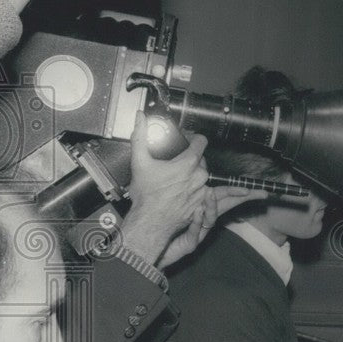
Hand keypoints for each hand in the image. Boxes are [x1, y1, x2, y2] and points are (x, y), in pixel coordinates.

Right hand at [120, 113, 208, 265]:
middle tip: (175, 164)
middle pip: (201, 159)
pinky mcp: (202, 203)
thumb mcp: (139, 162)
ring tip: (175, 180)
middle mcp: (199, 177)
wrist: (151, 222)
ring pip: (202, 176)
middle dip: (190, 158)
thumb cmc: (146, 196)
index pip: (201, 142)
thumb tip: (140, 118)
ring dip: (192, 175)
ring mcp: (202, 191)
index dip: (194, 138)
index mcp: (188, 164)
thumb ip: (140, 137)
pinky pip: (202, 191)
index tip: (189, 140)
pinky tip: (180, 192)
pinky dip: (194, 189)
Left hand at [158, 185, 266, 268]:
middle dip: (240, 200)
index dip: (238, 193)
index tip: (252, 187)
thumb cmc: (161, 227)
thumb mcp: (174, 206)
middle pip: (225, 208)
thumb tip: (191, 174)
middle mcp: (204, 223)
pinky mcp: (189, 245)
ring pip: (210, 219)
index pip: (223, 198)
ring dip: (212, 206)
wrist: (152, 251)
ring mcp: (198, 234)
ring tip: (209, 193)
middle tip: (250, 191)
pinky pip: (194, 232)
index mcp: (202, 211)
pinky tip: (197, 211)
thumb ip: (183, 193)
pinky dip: (196, 221)